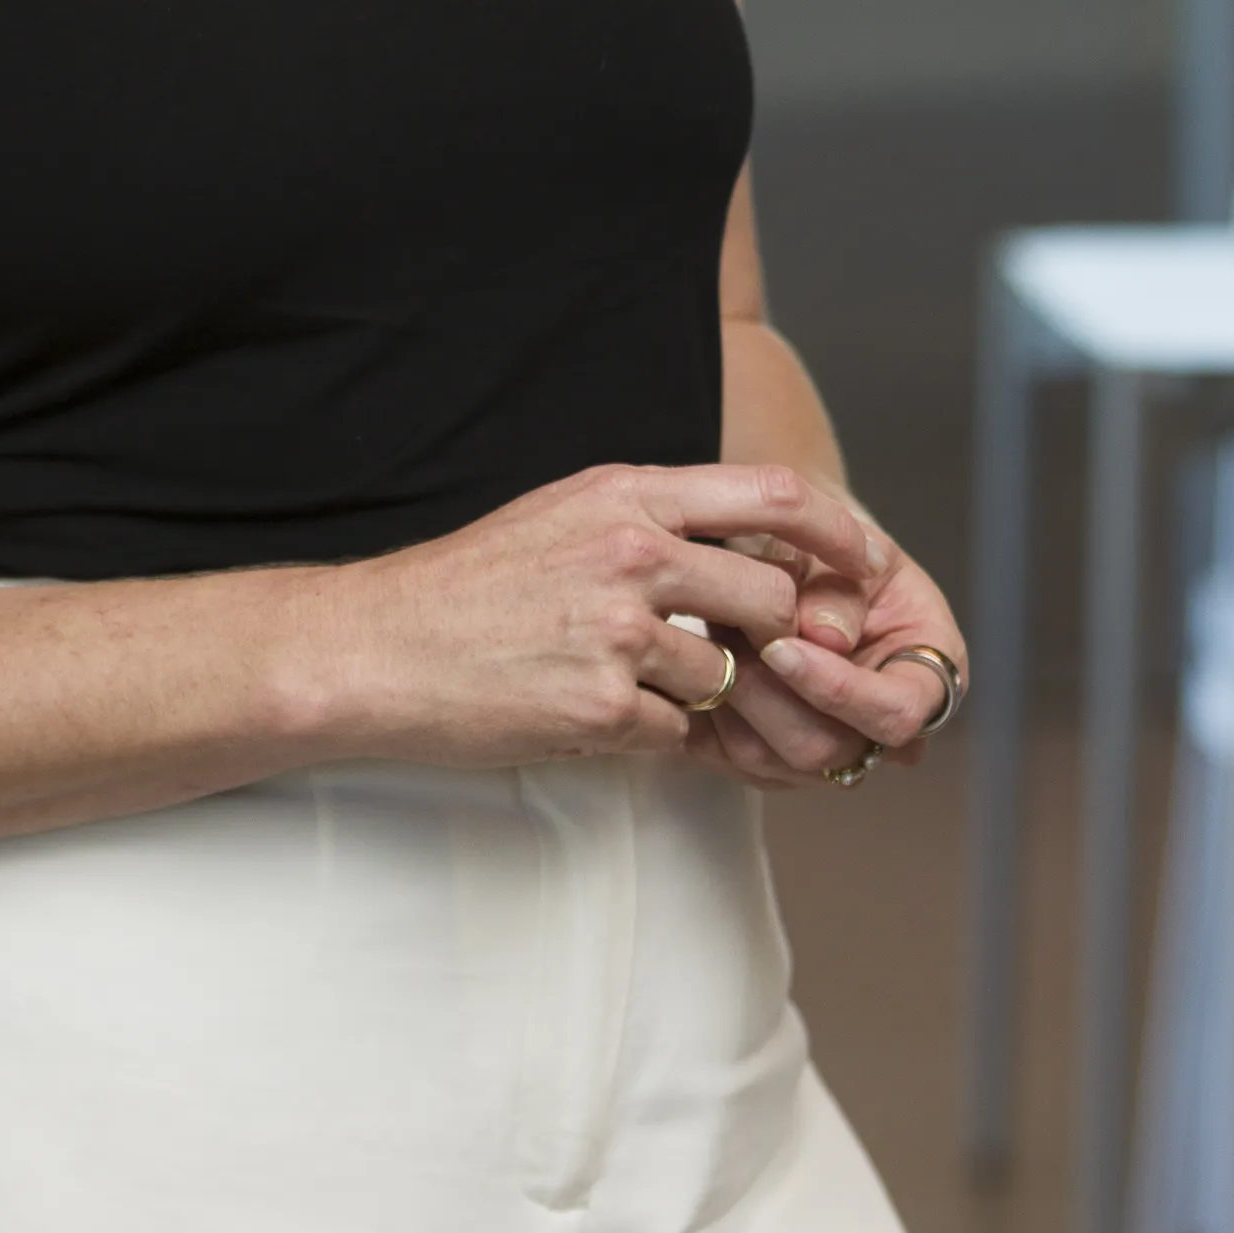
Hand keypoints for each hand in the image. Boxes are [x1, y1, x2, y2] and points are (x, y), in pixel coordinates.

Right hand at [312, 459, 888, 770]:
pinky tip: (584, 717)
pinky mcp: (600, 707)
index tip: (860, 562)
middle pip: (772, 598)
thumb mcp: (561, 515)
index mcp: (625, 495)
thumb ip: (648, 519)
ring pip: (723, 676)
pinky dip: (643, 738)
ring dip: (691, 696)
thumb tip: (737, 542)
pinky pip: (672, 735)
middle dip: (770, 639)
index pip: (772, 494)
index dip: (835, 533)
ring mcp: (619, 632)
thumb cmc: (466, 586)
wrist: (373, 648)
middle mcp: (631, 553)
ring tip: (621, 686)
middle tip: (738, 658)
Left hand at [684, 503, 966, 796]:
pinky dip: (702, 711)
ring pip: (767, 760)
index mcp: (930, 678)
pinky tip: (694, 661)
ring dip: (729, 694)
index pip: (898, 714)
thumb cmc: (833, 553)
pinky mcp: (768, 763)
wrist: (793, 559)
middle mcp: (881, 733)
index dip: (839, 689)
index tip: (782, 644)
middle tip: (729, 632)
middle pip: (828, 749)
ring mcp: (825, 756)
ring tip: (712, 631)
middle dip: (769, 693)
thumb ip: (840, 587)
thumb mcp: (846, 549)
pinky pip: (723, 759)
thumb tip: (825, 634)